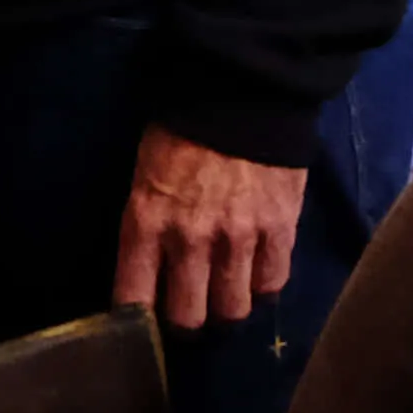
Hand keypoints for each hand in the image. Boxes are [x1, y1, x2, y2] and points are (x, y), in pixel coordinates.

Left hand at [110, 127, 304, 333]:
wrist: (241, 89)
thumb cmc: (183, 129)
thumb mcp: (144, 174)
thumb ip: (148, 226)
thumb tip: (152, 272)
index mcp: (147, 222)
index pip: (133, 300)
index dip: (137, 321)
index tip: (143, 322)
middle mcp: (190, 239)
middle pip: (188, 318)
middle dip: (188, 319)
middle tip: (191, 304)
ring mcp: (238, 238)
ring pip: (233, 310)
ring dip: (227, 305)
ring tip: (226, 289)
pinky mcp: (280, 230)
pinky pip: (271, 284)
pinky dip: (263, 284)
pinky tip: (256, 269)